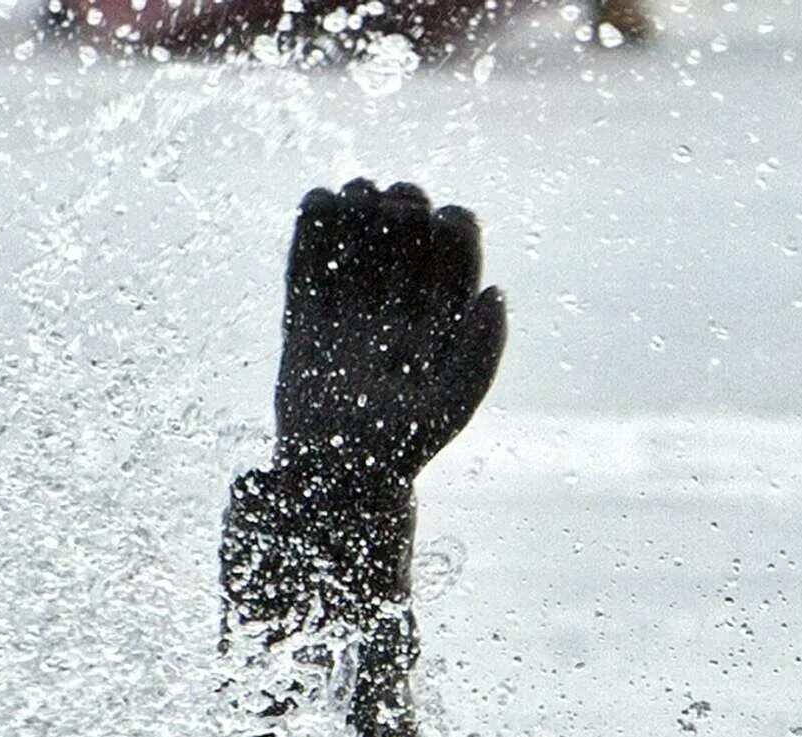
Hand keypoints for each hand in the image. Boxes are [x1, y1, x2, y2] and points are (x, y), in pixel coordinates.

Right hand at [274, 179, 506, 498]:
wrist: (335, 478)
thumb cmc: (401, 448)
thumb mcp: (451, 405)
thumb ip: (480, 353)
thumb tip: (495, 292)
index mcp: (440, 324)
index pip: (455, 260)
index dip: (455, 229)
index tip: (443, 219)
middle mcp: (397, 309)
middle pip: (406, 240)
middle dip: (404, 209)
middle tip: (394, 203)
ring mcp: (350, 309)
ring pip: (358, 243)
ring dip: (358, 208)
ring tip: (355, 193)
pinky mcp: (306, 316)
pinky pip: (307, 262)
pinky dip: (311, 228)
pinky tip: (318, 200)